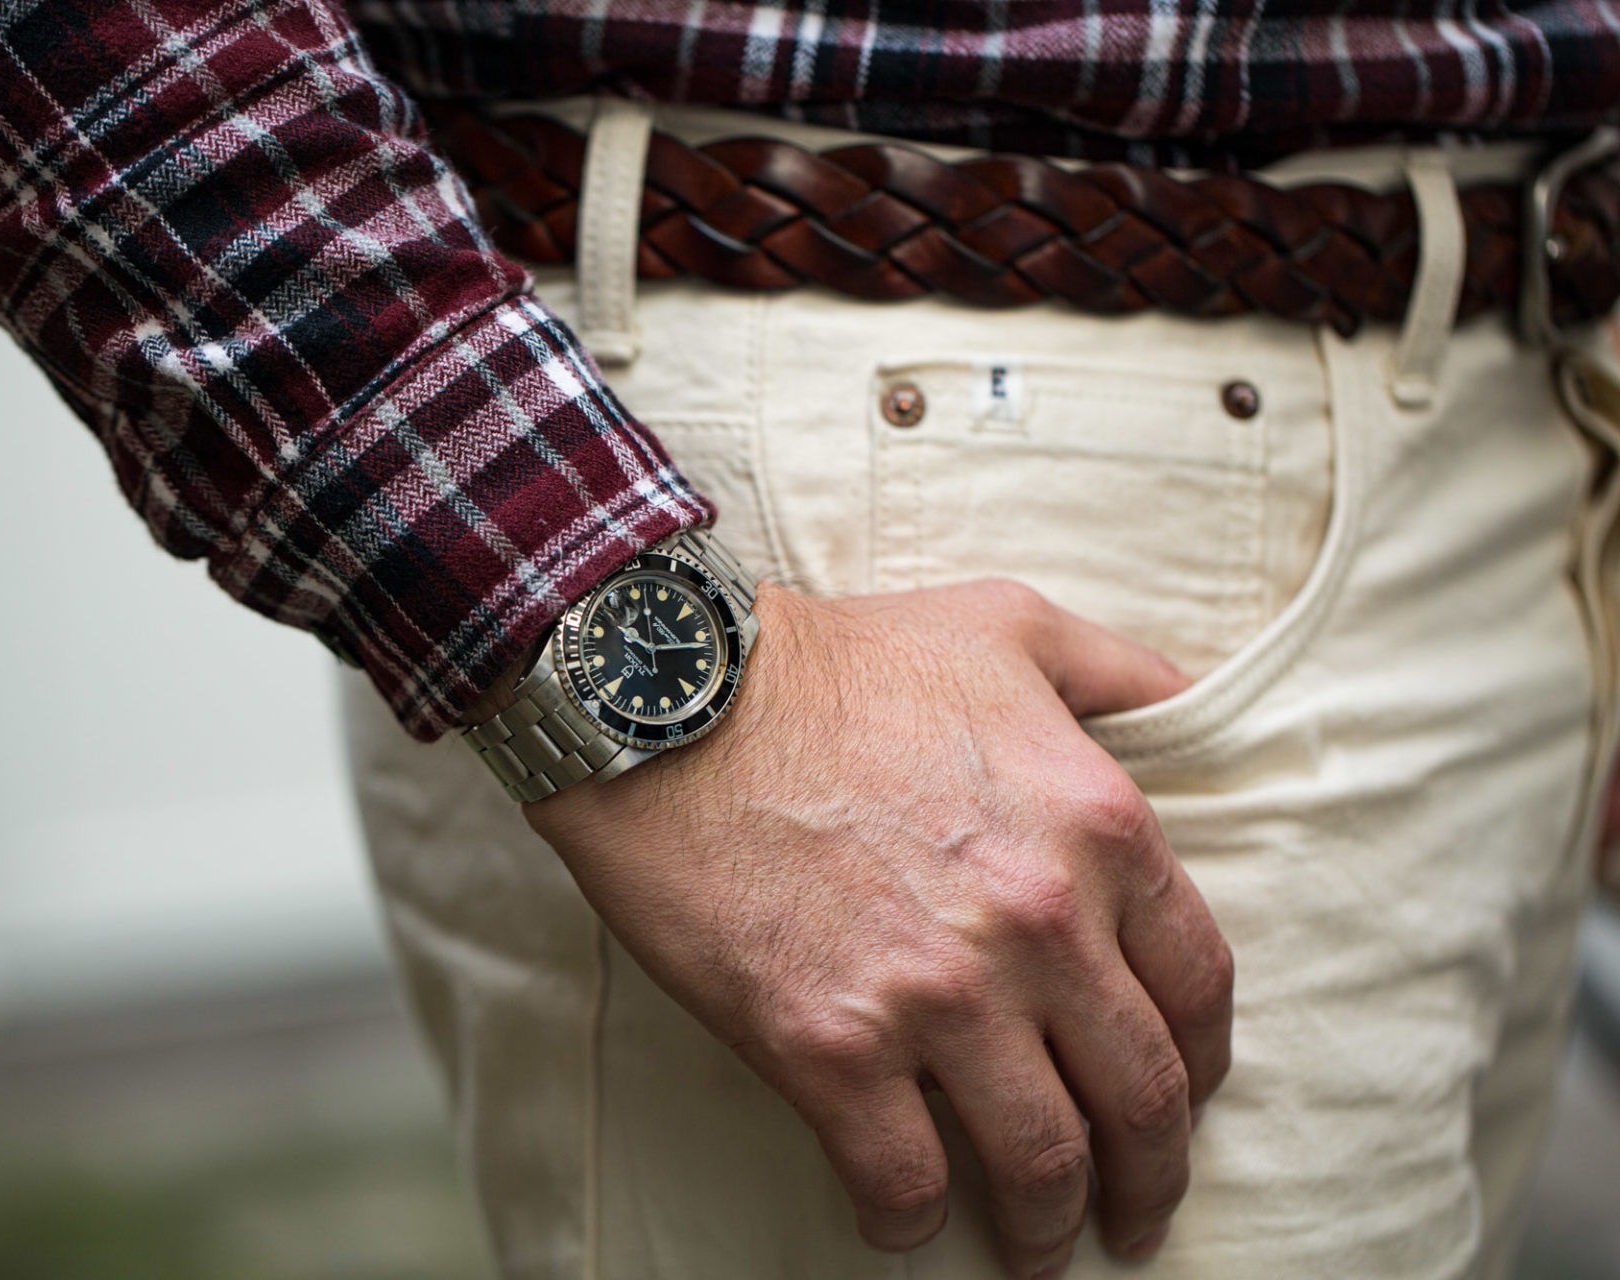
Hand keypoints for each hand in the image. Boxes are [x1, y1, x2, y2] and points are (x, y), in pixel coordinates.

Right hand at [526, 580, 1233, 1275]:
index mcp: (1097, 829)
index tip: (1188, 1096)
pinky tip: (906, 1223)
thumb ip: (1119, 670)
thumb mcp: (1004, 624)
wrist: (672, 700)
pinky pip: (901, 1178)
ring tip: (1038, 1253)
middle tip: (1136, 1215)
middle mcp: (1039, 924)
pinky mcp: (830, 1047)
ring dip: (1049, 1226)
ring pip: (1040, 1161)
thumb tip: (1191, 705)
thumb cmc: (833, 661)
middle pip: (1142, 1095)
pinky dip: (911, 1221)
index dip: (1206, 1063)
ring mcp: (937, 994)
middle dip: (1152, 1176)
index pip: (1200, 987)